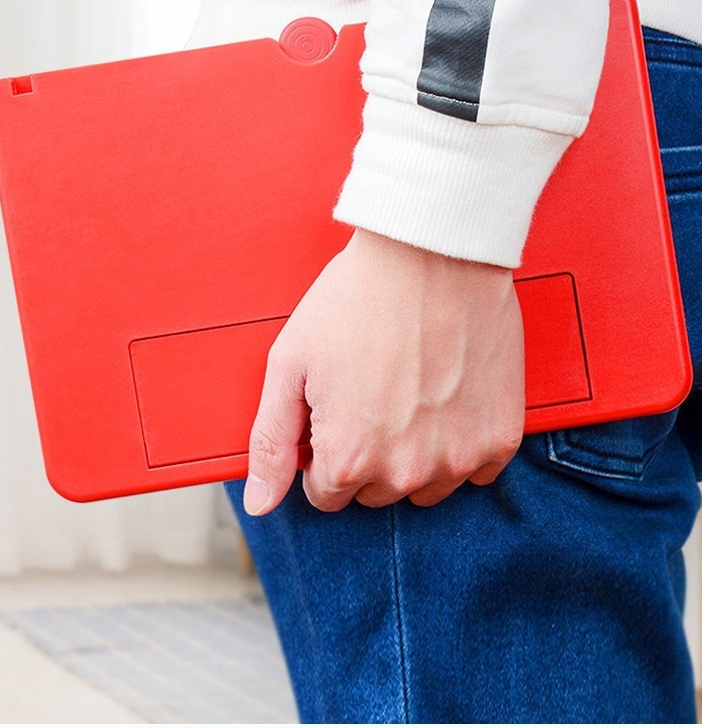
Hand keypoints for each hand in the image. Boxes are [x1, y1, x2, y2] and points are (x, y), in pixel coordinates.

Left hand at [243, 228, 524, 514]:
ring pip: (426, 488)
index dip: (326, 447)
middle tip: (374, 387)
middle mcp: (406, 472)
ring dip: (416, 454)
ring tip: (411, 389)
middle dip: (368, 452)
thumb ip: (271, 442)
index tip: (338, 405)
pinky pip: (476, 472)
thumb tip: (259, 506)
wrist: (431, 252)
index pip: (326, 493)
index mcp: (348, 458)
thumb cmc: (356, 298)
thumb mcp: (290, 362)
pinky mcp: (499, 438)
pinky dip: (461, 442)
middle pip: (375, 493)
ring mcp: (458, 457)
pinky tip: (448, 395)